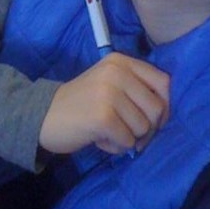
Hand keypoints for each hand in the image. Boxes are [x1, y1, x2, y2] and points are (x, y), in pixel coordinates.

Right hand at [39, 53, 169, 154]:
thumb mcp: (108, 83)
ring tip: (107, 131)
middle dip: (146, 127)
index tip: (149, 117)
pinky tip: (99, 138)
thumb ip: (135, 88)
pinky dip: (116, 147)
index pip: (163, 82)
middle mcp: (116, 72)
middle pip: (157, 109)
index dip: (163, 105)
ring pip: (144, 128)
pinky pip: (128, 142)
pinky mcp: (103, 117)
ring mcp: (109, 93)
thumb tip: (167, 111)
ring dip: (128, 138)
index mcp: (120, 61)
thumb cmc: (82, 103)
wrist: (43, 114)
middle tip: (124, 129)